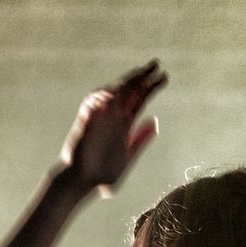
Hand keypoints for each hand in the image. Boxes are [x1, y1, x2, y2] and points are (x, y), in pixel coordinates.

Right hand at [58, 60, 167, 191]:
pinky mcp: (86, 122)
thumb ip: (140, 140)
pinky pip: (93, 103)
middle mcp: (114, 118)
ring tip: (140, 74)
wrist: (81, 182)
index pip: (140, 100)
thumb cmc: (103, 176)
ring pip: (114, 93)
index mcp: (125, 126)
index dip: (151, 87)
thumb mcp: (127, 157)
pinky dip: (102, 96)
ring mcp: (100, 118)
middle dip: (141, 77)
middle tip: (155, 64)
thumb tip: (154, 121)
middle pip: (129, 91)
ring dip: (126, 83)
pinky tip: (114, 93)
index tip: (164, 76)